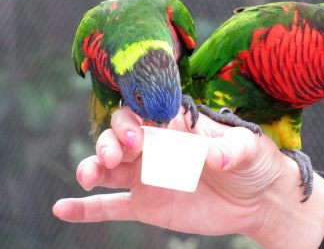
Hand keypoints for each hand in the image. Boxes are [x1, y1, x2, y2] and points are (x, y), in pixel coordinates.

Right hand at [53, 106, 303, 236]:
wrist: (259, 198)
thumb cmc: (255, 163)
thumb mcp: (249, 149)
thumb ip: (231, 149)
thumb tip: (216, 157)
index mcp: (176, 126)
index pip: (144, 116)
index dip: (134, 123)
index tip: (138, 137)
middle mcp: (157, 147)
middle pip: (119, 138)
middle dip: (110, 142)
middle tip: (116, 154)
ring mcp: (149, 176)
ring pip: (109, 169)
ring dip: (91, 168)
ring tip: (87, 177)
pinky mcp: (148, 205)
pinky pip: (111, 206)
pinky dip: (87, 208)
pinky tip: (63, 208)